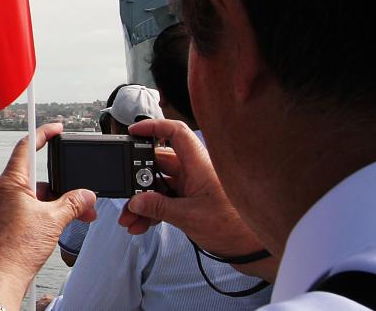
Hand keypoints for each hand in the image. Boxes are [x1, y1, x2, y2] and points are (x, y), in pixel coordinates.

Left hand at [0, 123, 97, 309]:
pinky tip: (63, 225)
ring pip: (38, 196)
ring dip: (59, 202)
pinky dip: (49, 214)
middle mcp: (5, 193)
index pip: (26, 147)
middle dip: (62, 182)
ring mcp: (5, 209)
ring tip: (80, 215)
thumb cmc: (15, 249)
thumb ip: (73, 203)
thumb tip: (87, 196)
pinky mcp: (8, 224)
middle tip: (83, 191)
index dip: (43, 134)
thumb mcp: (53, 221)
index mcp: (11, 183)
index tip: (57, 128)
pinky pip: (32, 210)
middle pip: (37, 175)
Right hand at [118, 119, 277, 279]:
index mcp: (198, 164)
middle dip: (137, 181)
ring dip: (141, 202)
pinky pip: (162, 200)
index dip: (154, 127)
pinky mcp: (188, 202)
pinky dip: (150, 211)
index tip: (133, 131)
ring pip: (157, 186)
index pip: (175, 133)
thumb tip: (135, 201)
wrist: (249, 248)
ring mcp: (190, 187)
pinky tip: (141, 223)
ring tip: (130, 218)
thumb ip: (159, 207)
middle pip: (157, 163)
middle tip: (126, 194)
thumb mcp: (190, 217)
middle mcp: (193, 172)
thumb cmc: (234, 227)